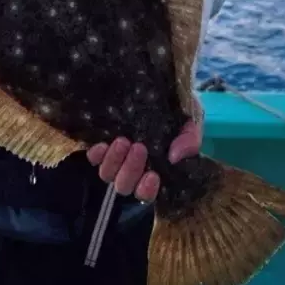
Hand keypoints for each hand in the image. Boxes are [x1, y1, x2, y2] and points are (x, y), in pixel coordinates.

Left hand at [86, 97, 203, 202]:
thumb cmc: (180, 112)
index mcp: (156, 170)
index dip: (147, 190)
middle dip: (130, 170)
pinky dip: (97, 154)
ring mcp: (116, 158)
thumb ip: (190, 139)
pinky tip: (102, 144)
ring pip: (107, 175)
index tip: (153, 175)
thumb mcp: (192, 121)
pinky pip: (93, 158)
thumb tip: (175, 157)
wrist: (163, 91)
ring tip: (123, 141)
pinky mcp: (103, 144)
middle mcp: (133, 169)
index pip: (147, 194)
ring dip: (114, 161)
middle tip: (139, 147)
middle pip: (124, 186)